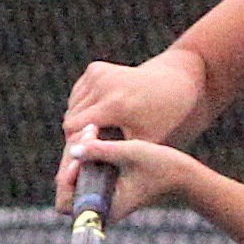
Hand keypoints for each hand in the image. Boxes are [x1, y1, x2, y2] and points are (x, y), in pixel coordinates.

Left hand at [57, 125, 202, 222]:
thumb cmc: (160, 166)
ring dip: (80, 155)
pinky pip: (87, 172)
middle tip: (84, 138)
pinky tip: (95, 136)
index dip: (67, 181)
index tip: (79, 159)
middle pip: (68, 190)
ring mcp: (104, 197)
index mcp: (106, 208)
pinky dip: (88, 155)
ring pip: (77, 179)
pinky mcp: (108, 187)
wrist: (182, 174)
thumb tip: (73, 150)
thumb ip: (100, 151)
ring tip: (91, 132)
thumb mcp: (129, 153)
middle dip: (72, 162)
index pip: (67, 203)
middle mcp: (102, 207)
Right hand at [61, 54, 204, 146]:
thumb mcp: (141, 143)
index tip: (85, 157)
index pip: (74, 130)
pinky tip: (96, 115)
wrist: (173, 82)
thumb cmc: (162, 119)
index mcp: (114, 105)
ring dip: (79, 120)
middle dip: (77, 135)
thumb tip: (82, 174)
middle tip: (88, 150)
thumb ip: (111, 155)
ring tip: (93, 135)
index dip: (78, 145)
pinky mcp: (96, 68)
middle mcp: (102, 85)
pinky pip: (78, 94)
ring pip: (72, 106)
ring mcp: (97, 74)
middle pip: (71, 117)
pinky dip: (83, 106)